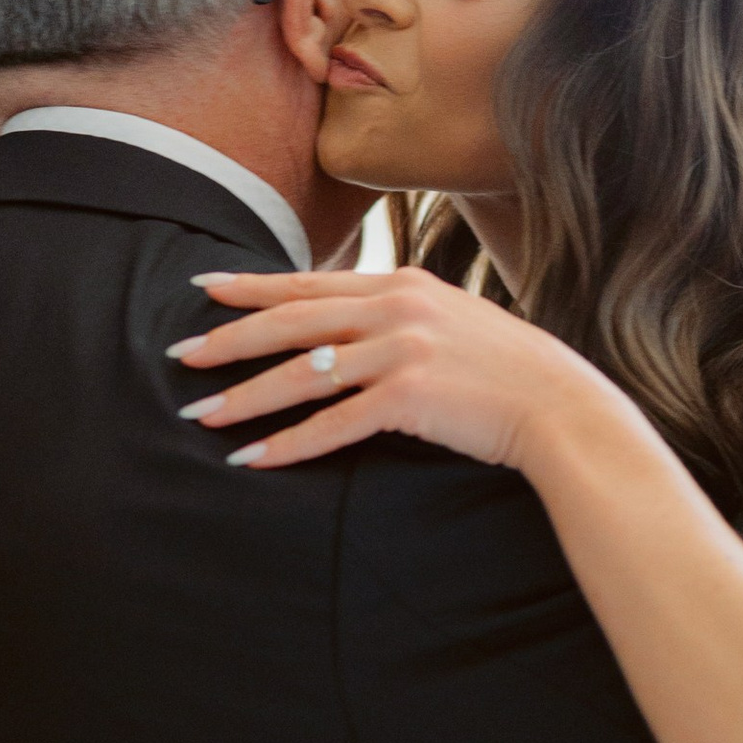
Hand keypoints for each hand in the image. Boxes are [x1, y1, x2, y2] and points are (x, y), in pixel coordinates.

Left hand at [166, 266, 631, 472]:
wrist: (562, 406)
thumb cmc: (509, 372)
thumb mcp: (453, 320)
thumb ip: (400, 316)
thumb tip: (350, 329)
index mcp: (401, 283)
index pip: (309, 283)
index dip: (250, 288)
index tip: (203, 290)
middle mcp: (396, 307)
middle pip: (290, 321)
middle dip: (228, 341)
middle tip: (180, 356)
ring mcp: (403, 348)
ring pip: (302, 374)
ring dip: (245, 399)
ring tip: (200, 416)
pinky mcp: (410, 396)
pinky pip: (333, 424)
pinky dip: (289, 444)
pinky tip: (255, 459)